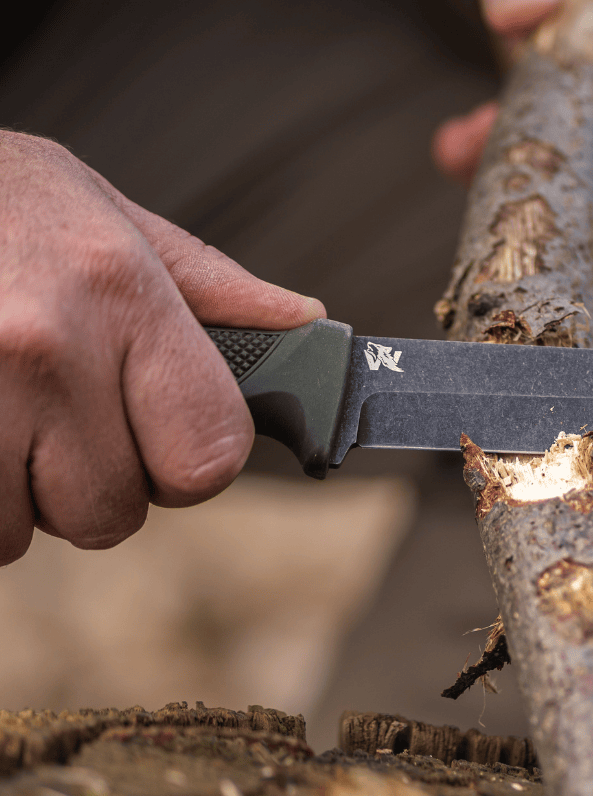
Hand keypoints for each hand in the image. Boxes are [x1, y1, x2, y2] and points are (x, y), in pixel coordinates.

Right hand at [0, 132, 324, 563]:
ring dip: (22, 495)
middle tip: (67, 426)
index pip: (210, 456)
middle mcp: (49, 347)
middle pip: (114, 512)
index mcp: (124, 293)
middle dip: (97, 487)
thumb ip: (212, 287)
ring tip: (8, 415)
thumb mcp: (111, 218)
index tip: (167, 447)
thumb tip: (302, 322)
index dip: (193, 468)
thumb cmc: (5, 206)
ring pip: (23, 532)